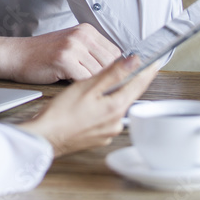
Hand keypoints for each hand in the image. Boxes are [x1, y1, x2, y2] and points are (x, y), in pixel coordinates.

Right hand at [0, 23, 121, 82]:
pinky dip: (80, 88)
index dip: (114, 70)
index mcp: (86, 30)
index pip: (116, 53)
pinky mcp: (64, 59)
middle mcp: (82, 35)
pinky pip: (84, 80)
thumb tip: (116, 68)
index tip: (110, 80)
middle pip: (111, 64)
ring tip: (81, 88)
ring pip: (99, 74)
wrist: (15, 55)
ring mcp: (73, 46)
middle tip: (95, 89)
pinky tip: (70, 86)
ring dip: (91, 85)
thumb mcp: (70, 45)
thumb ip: (91, 52)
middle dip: (105, 80)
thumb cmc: (40, 55)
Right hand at [17, 55, 157, 156]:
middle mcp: (116, 123)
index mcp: (116, 107)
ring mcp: (108, 132)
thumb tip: (134, 61)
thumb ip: (113, 73)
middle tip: (125, 69)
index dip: (147, 71)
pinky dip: (102, 108)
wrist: (45, 138)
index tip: (154, 62)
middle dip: (127, 83)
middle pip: (127, 96)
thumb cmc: (61, 113)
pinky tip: (89, 105)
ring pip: (115, 107)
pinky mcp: (98, 137)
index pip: (139, 85)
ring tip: (99, 87)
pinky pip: (106, 118)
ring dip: (112, 96)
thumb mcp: (87, 86)